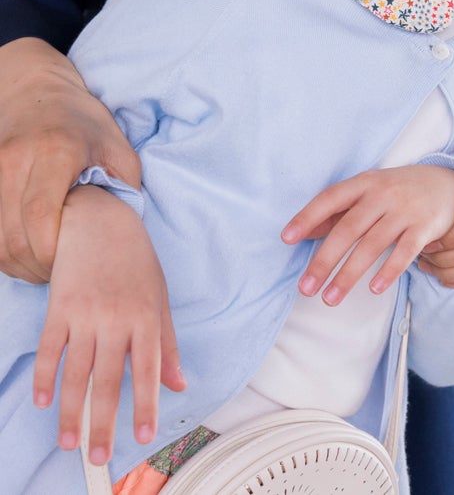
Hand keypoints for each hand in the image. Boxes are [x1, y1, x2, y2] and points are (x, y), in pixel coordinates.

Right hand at [0, 38, 142, 283]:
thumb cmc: (82, 121)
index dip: (50, 252)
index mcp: (55, 152)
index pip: (39, 216)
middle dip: (36, 266)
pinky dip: (3, 251)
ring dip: (17, 264)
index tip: (71, 264)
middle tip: (62, 272)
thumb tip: (124, 228)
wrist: (34, 90)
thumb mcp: (117, 147)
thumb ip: (123, 186)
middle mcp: (14, 161)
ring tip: (45, 266)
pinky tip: (25, 252)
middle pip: (11, 236)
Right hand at [34, 186, 183, 466]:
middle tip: (98, 457)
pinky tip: (45, 403)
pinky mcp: (59, 308)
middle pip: (108, 381)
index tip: (143, 437)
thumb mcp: (161, 302)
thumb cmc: (137, 267)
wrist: (102, 224)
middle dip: (103, 423)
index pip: (148, 372)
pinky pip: (50, 350)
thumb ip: (167, 347)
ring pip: (76, 373)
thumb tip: (179, 385)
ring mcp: (86, 315)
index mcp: (147, 320)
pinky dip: (46, 378)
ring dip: (71, 412)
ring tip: (69, 442)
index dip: (146, 406)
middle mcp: (117, 320)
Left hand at [283, 165, 453, 305]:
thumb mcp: (370, 192)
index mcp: (365, 183)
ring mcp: (406, 210)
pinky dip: (388, 271)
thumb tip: (304, 234)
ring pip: (372, 245)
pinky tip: (374, 289)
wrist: (449, 182)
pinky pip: (404, 252)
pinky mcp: (426, 226)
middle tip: (306, 288)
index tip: (287, 239)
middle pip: (348, 229)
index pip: (330, 198)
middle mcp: (383, 194)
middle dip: (324, 260)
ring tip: (330, 298)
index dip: (308, 217)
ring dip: (349, 274)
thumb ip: (339, 211)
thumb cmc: (400, 190)